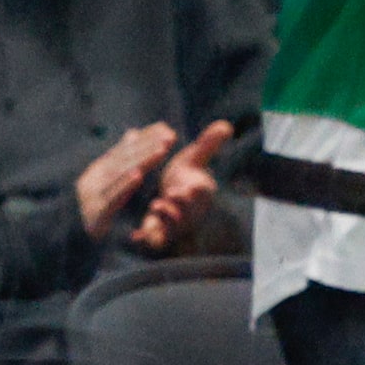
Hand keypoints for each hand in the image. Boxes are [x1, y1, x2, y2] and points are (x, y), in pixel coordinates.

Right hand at [76, 122, 177, 239]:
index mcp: (97, 172)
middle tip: (169, 137)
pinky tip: (138, 176)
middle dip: (148, 146)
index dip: (145, 139)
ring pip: (119, 174)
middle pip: (123, 159)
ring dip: (141, 161)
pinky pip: (111, 198)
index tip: (165, 128)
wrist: (69, 246)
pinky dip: (124, 185)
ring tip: (161, 150)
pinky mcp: (95, 214)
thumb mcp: (106, 186)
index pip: (123, 150)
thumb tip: (133, 133)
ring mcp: (91, 196)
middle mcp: (92, 180)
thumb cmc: (93, 215)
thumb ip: (119, 161)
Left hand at [128, 118, 234, 252]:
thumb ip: (208, 144)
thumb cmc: (184, 178)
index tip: (195, 184)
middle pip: (189, 209)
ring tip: (157, 204)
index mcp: (199, 192)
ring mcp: (175, 224)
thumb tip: (226, 125)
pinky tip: (138, 234)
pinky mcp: (160, 234)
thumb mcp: (194, 160)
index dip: (199, 189)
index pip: (203, 191)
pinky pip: (156, 239)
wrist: (170, 203)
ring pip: (173, 224)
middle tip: (174, 193)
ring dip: (167, 216)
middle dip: (183, 202)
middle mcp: (190, 210)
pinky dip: (149, 237)